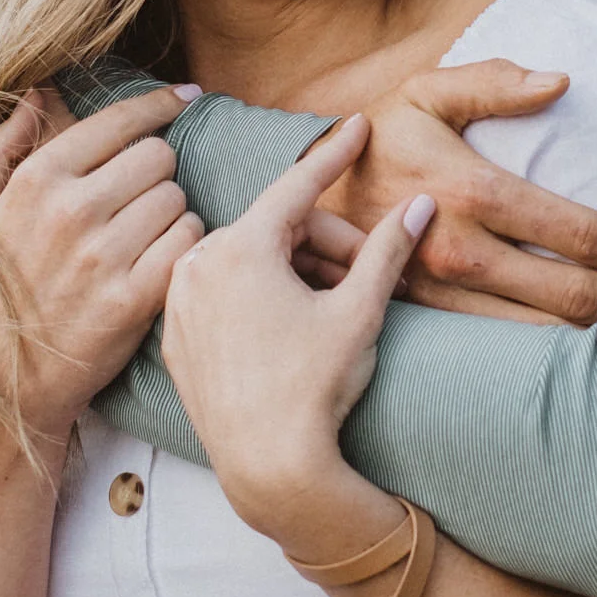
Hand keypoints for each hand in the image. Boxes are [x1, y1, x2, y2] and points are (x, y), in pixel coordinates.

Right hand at [0, 83, 204, 450]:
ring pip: (177, 198)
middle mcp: (71, 211)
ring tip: (145, 232)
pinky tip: (162, 256)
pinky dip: (185, 244)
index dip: (157, 106)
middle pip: (157, 157)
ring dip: (170, 210)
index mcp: (35, 180)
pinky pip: (188, 242)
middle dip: (155, 170)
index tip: (181, 98)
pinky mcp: (132, 299)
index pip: (119, 121)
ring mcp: (103, 257)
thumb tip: (36, 93)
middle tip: (141, 195)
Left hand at [162, 113, 433, 545]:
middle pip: (276, 229)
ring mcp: (180, 302)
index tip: (357, 127)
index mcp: (240, 248)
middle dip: (327, 244)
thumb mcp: (359, 311)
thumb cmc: (315, 388)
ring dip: (295, 271)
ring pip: (248, 261)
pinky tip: (292, 326)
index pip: (297, 185)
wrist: (269, 470)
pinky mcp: (175, 338)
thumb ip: (387, 250)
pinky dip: (258, 297)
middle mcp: (198, 264)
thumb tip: (420, 204)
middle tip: (367, 275)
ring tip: (333, 306)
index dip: (334, 156)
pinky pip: (221, 295)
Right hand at [321, 60, 596, 324]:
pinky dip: (544, 345)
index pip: (571, 229)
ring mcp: (441, 291)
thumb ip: (494, 82)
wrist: (302, 194)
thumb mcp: (425, 91)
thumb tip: (561, 81)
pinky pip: (499, 342)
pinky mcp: (427, 316)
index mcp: (469, 189)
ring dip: (588, 328)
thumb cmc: (378, 135)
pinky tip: (573, 340)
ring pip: (537, 330)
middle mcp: (459, 248)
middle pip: (565, 291)